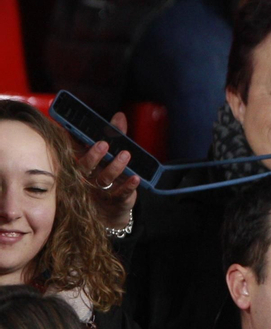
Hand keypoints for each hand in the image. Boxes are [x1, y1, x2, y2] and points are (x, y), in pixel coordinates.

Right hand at [71, 110, 138, 229]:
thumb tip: (119, 116)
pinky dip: (128, 186)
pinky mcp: (114, 202)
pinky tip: (136, 178)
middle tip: (102, 144)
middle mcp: (87, 179)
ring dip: (114, 167)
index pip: (77, 153)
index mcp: (83, 166)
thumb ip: (116, 135)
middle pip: (85, 168)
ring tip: (125, 155)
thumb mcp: (112, 155)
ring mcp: (99, 192)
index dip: (77, 143)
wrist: (112, 211)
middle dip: (93, 156)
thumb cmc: (109, 177)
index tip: (77, 132)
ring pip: (104, 179)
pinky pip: (120, 194)